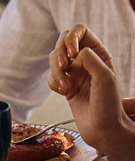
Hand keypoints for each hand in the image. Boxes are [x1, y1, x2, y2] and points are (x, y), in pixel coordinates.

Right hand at [47, 24, 128, 152]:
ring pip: (53, 59)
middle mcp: (85, 60)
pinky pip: (50, 76)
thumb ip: (89, 58)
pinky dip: (54, 83)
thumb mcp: (105, 77)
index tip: (72, 54)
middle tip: (65, 68)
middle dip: (59, 55)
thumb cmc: (109, 106)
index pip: (80, 30)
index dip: (71, 37)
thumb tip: (74, 54)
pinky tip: (64, 93)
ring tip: (67, 88)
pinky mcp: (64, 84)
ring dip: (56, 73)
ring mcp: (74, 72)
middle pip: (62, 41)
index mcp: (99, 54)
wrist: (103, 130)